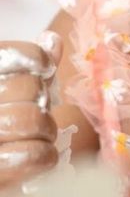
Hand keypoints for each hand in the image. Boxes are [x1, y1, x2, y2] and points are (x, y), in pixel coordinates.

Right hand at [0, 32, 61, 189]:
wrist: (1, 163)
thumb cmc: (6, 122)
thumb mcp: (17, 88)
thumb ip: (32, 64)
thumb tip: (52, 39)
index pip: (11, 54)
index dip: (37, 58)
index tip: (46, 69)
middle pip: (27, 87)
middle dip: (42, 101)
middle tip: (38, 111)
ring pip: (31, 120)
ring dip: (46, 129)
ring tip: (40, 134)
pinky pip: (31, 155)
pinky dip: (45, 155)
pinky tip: (41, 155)